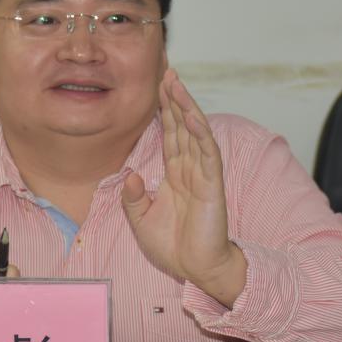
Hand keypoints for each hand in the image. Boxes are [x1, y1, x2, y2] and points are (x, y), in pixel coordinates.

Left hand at [121, 69, 246, 306]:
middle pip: (183, 127)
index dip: (164, 112)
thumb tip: (129, 173)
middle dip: (175, 99)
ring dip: (187, 107)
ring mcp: (203, 175)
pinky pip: (207, 153)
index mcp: (175, 175)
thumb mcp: (140, 220)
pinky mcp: (212, 185)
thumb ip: (132, 197)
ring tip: (177, 83)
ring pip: (196, 133)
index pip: (170, 136)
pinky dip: (200, 133)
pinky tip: (193, 115)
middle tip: (167, 72)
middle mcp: (190, 170)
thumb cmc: (174, 248)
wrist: (196, 270)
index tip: (157, 87)